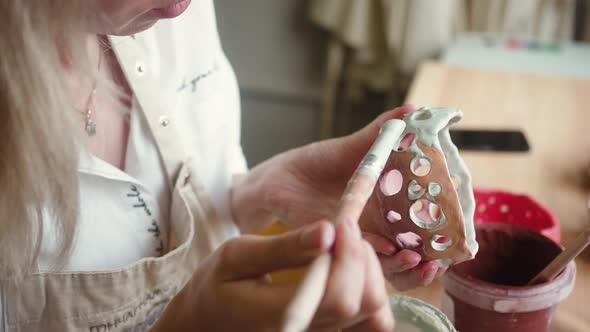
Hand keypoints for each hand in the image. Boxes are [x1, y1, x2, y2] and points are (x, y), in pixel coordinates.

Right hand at [152, 221, 393, 331]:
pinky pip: (368, 325)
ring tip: (346, 250)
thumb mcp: (237, 256)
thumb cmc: (216, 287)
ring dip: (370, 277)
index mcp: (280, 318)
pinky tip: (349, 272)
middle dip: (362, 259)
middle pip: (363, 305)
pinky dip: (368, 294)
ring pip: (375, 317)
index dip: (350, 256)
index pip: (338, 297)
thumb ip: (283, 247)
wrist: (205, 323)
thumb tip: (328, 231)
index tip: (342, 222)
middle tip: (344, 229)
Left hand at [231, 105, 443, 291]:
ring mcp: (355, 240)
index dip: (443, 236)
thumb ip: (381, 133)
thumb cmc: (316, 164)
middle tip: (442, 258)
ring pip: (386, 265)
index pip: (422, 227)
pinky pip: (355, 260)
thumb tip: (415, 108)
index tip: (461, 235)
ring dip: (404, 266)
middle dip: (429, 261)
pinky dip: (371, 258)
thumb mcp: (352, 148)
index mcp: (387, 207)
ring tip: (418, 258)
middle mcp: (376, 229)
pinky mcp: (333, 245)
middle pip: (410, 253)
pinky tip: (384, 251)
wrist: (277, 179)